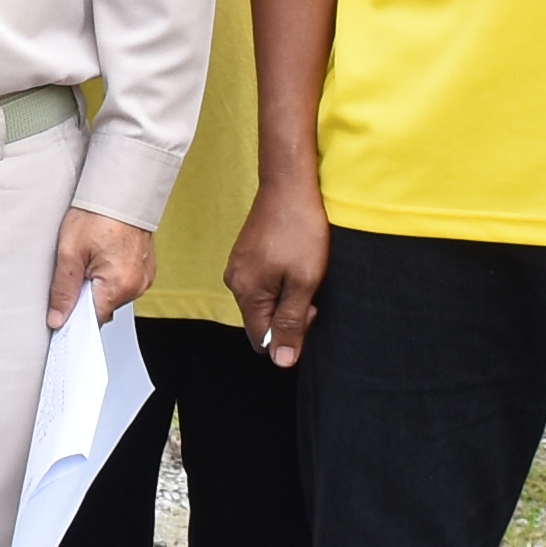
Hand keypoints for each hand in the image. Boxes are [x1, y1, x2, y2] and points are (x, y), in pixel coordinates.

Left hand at [44, 209, 151, 331]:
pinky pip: (122, 281)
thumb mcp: (69, 252)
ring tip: (90, 256)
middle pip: (102, 307)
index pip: (93, 320)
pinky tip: (102, 254)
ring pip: (111, 294)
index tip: (61, 309)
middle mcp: (137, 285)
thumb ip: (63, 291)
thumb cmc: (98, 214)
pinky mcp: (145, 268)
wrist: (120, 189)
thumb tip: (57, 319)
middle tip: (75, 268)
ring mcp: (144, 277)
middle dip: (84, 295)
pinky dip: (109, 274)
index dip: (74, 315)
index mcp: (120, 285)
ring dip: (97, 283)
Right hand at [228, 175, 330, 367]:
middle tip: (310, 286)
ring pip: (265, 300)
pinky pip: (264, 281)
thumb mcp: (303, 282)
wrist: (290, 185)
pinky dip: (282, 278)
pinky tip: (296, 258)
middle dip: (289, 313)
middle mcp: (235, 281)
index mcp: (245, 293)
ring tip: (304, 268)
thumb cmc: (299, 230)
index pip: (261, 340)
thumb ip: (290, 323)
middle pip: (262, 320)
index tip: (307, 306)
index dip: (288, 334)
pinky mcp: (246, 254)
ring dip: (288, 293)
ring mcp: (239, 266)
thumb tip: (280, 361)